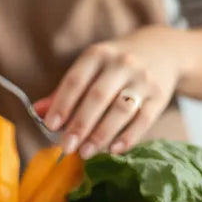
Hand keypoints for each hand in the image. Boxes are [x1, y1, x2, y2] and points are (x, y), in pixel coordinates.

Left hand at [35, 27, 183, 157]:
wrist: (162, 50)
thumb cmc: (116, 64)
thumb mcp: (91, 66)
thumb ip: (65, 90)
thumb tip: (38, 112)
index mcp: (98, 54)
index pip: (76, 80)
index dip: (62, 103)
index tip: (51, 125)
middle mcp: (121, 64)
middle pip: (98, 97)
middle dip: (80, 124)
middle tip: (67, 146)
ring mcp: (143, 79)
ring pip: (121, 109)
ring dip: (101, 134)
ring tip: (86, 152)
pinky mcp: (159, 96)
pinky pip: (143, 119)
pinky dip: (128, 137)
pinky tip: (112, 150)